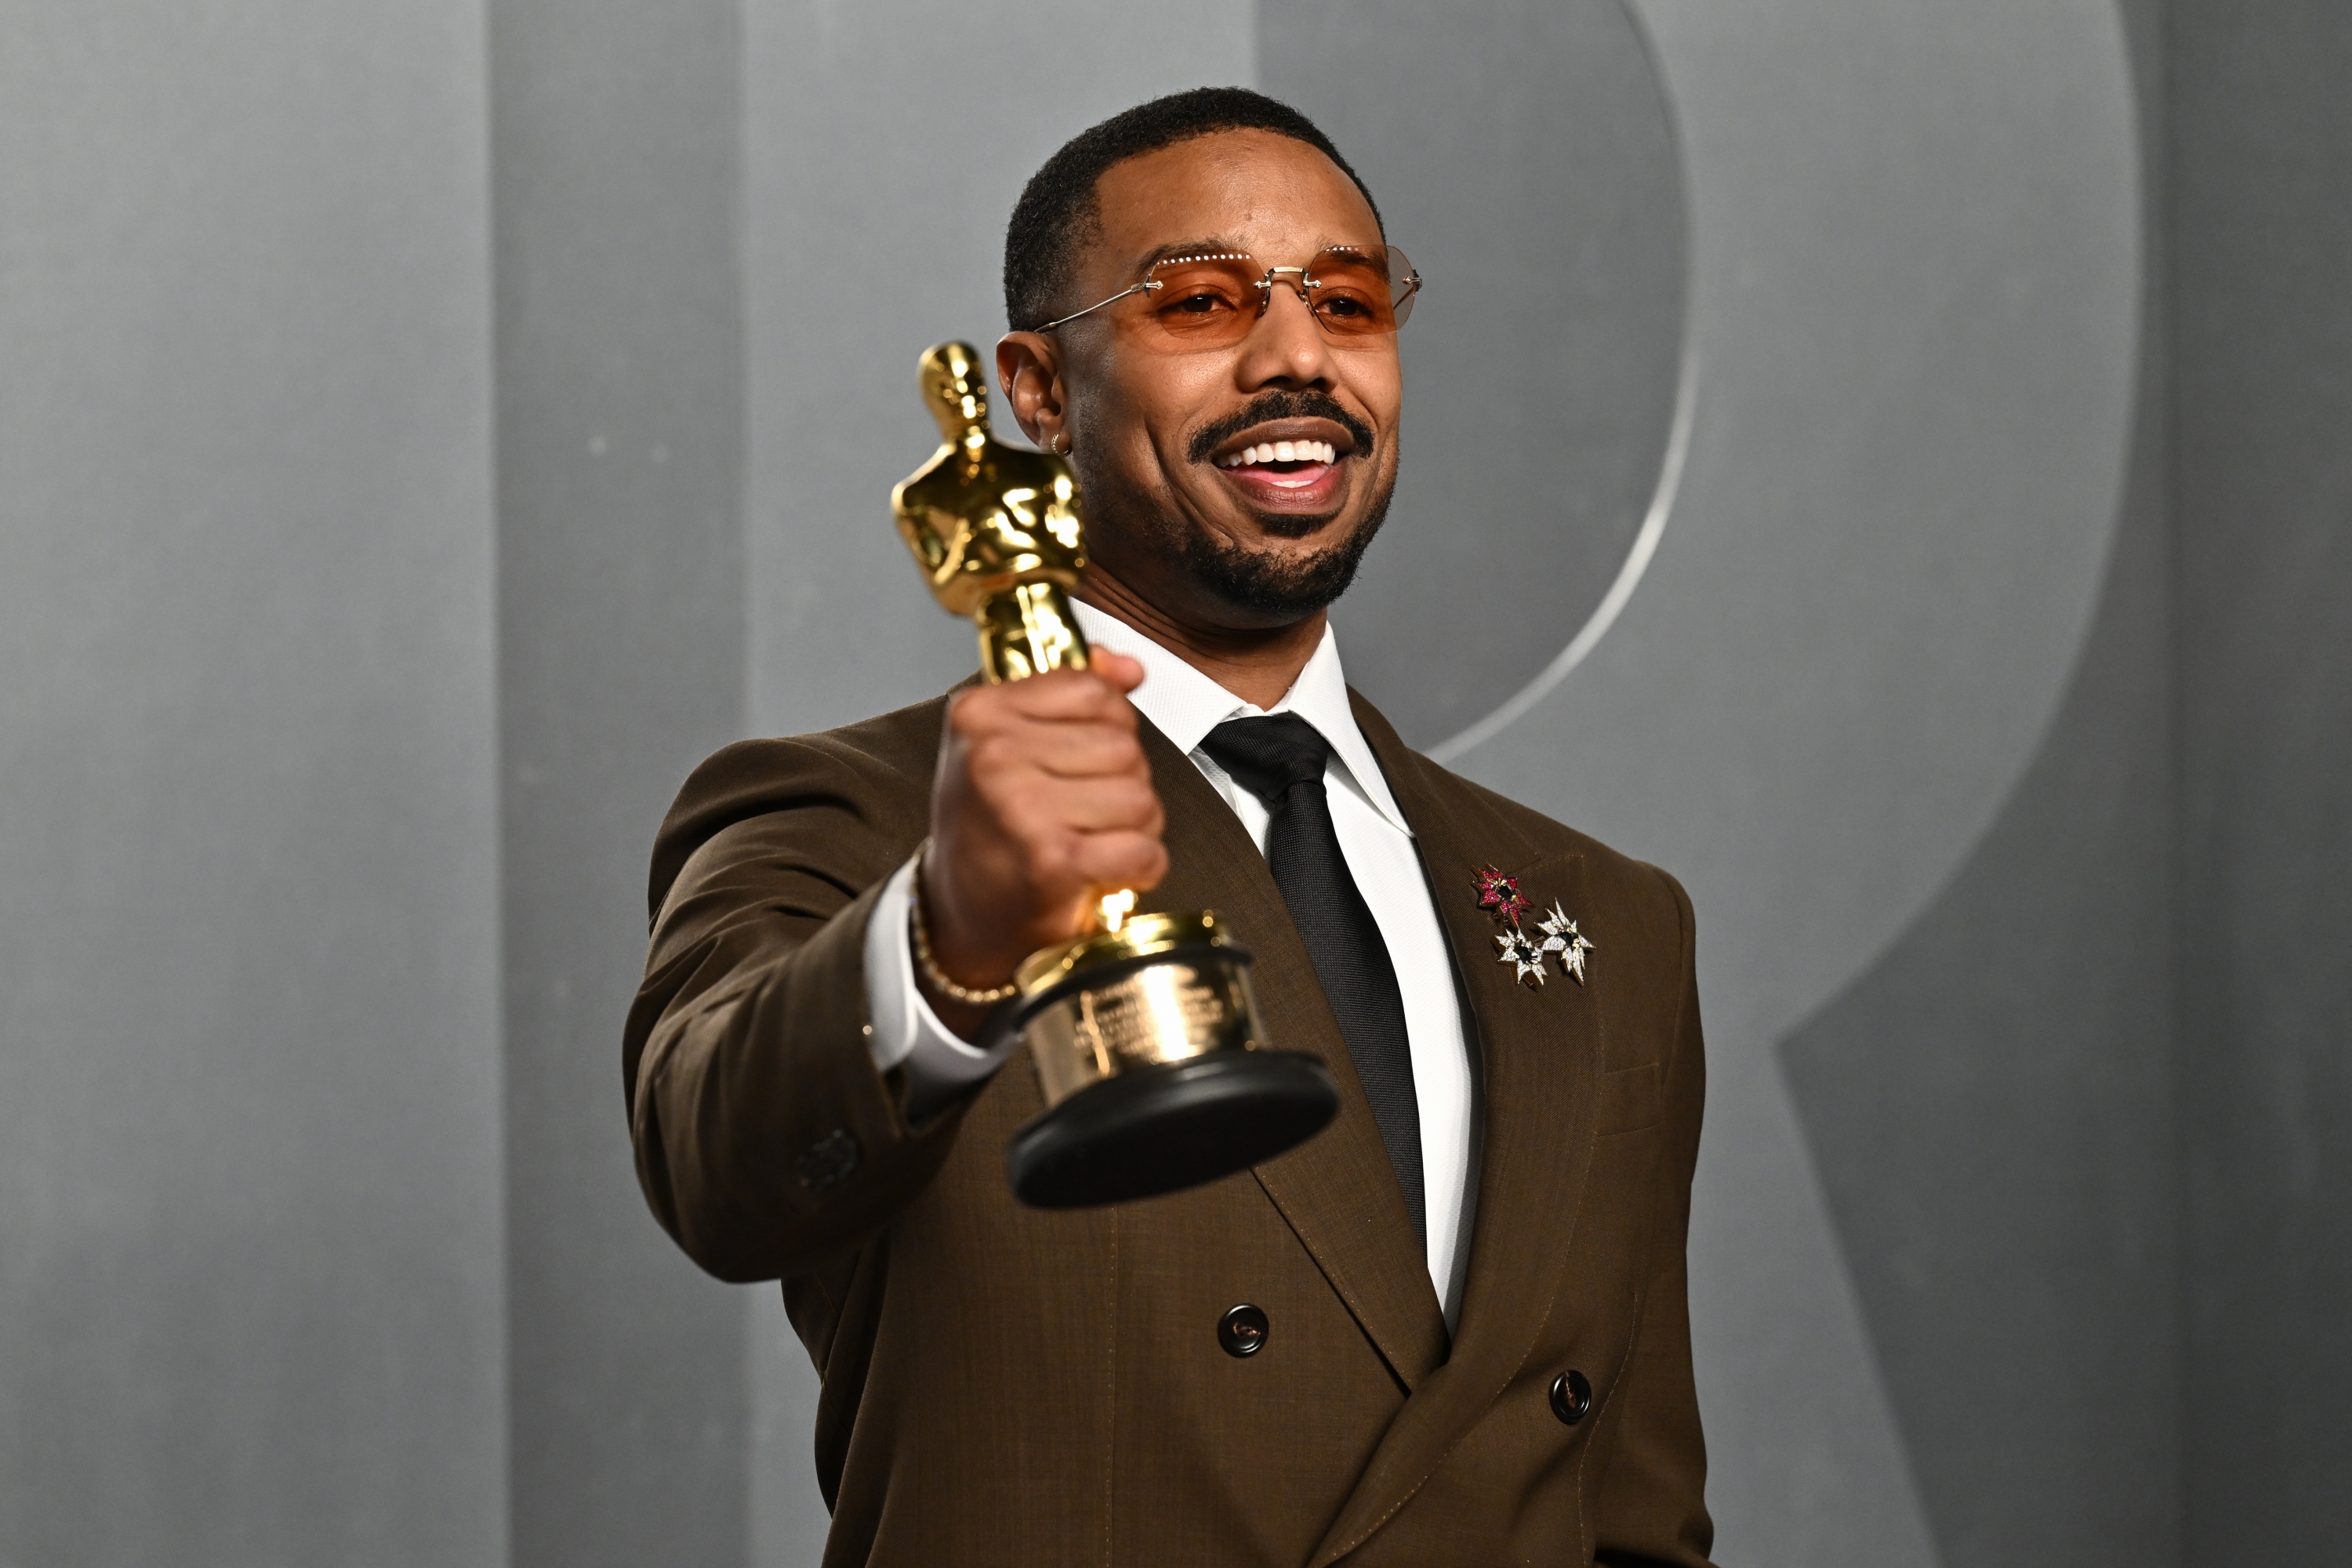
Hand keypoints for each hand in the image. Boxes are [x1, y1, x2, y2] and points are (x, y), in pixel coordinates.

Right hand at [919, 651, 1166, 1028]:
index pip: (1095, 691)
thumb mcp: (1008, 743)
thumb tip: (1127, 667)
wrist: (960, 916)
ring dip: (1133, 829)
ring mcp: (1022, 808)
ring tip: (1092, 842)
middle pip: (1124, 746)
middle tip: (1084, 815)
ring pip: (1140, 797)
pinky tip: (1109, 872)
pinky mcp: (1053, 862)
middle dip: (1123, 784)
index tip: (1078, 762)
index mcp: (980, 713)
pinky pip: (1143, 849)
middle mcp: (993, 755)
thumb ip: (1069, 693)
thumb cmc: (989, 829)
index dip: (1108, 729)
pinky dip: (1141, 867)